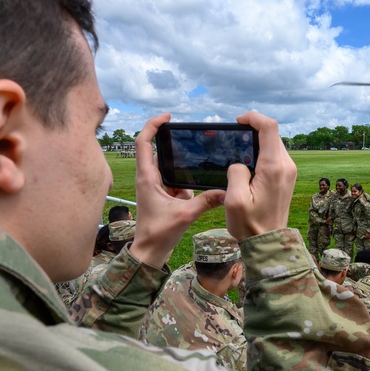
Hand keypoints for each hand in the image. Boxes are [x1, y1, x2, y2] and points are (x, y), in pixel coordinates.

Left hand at [128, 114, 225, 266]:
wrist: (149, 252)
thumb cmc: (158, 233)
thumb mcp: (185, 214)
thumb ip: (206, 201)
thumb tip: (226, 191)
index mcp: (147, 177)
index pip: (143, 142)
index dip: (153, 125)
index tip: (168, 117)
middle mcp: (148, 178)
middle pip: (156, 150)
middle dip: (172, 144)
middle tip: (189, 138)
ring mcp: (155, 187)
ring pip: (168, 167)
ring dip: (181, 166)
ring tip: (196, 163)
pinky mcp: (162, 195)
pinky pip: (175, 181)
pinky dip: (185, 182)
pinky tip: (196, 187)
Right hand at [224, 112, 295, 238]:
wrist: (268, 243)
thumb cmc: (250, 225)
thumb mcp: (234, 200)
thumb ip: (235, 173)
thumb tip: (240, 163)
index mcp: (274, 167)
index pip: (269, 127)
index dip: (253, 117)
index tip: (237, 122)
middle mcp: (286, 166)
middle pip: (272, 133)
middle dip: (253, 130)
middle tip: (233, 139)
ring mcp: (289, 171)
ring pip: (274, 143)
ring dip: (257, 142)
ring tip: (238, 152)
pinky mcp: (287, 177)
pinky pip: (275, 155)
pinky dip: (262, 152)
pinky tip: (248, 165)